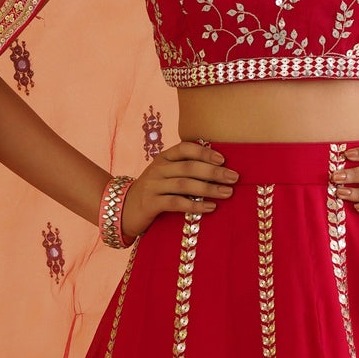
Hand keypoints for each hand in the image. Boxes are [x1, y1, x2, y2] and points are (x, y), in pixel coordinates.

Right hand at [119, 141, 238, 240]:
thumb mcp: (166, 175)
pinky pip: (176, 203)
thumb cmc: (154, 192)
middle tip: (234, 177)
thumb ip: (185, 169)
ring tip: (227, 193)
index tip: (223, 160)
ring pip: (184, 184)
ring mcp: (153, 186)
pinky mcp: (150, 203)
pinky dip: (195, 204)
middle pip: (189, 167)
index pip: (185, 148)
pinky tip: (210, 207)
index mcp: (163, 158)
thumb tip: (220, 169)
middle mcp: (158, 169)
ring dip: (209, 188)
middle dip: (214, 172)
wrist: (124, 209)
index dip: (205, 152)